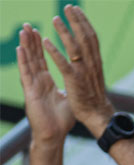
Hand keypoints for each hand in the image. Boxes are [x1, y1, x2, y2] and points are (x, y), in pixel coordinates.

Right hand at [16, 24, 75, 142]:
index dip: (40, 47)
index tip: (39, 32)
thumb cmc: (62, 119)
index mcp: (47, 83)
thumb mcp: (68, 98)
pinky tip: (20, 50)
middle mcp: (38, 82)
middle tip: (28, 25)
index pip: (42, 61)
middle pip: (34, 57)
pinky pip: (26, 74)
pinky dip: (23, 61)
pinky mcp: (30, 92)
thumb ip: (70, 86)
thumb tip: (78, 80)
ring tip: (23, 32)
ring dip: (25, 46)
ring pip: (28, 62)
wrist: (55, 134)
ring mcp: (33, 86)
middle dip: (31, 42)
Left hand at [39, 6, 115, 136]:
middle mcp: (92, 64)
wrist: (98, 115)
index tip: (76, 10)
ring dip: (65, 32)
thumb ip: (90, 63)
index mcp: (96, 62)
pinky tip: (46, 42)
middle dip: (77, 21)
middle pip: (85, 38)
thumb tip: (88, 52)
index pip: (91, 37)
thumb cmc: (94, 97)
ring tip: (55, 19)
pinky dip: (55, 52)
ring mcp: (84, 72)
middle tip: (68, 7)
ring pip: (75, 48)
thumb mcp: (94, 76)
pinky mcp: (75, 81)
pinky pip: (63, 64)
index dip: (84, 22)